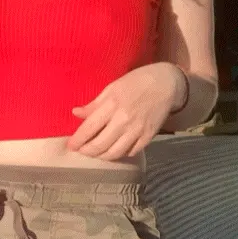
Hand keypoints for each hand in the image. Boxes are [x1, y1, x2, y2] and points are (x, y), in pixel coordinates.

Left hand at [67, 62, 186, 160]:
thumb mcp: (112, 87)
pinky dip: (121, 154)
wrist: (166, 83)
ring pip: (115, 153)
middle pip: (100, 145)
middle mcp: (124, 120)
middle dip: (87, 152)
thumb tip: (75, 113)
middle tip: (81, 151)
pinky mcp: (149, 136)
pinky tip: (115, 150)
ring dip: (101, 156)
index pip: (89, 128)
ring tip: (96, 153)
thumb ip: (94, 104)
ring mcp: (137, 130)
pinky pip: (131, 152)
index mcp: (112, 105)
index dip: (77, 140)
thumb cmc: (136, 82)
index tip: (71, 146)